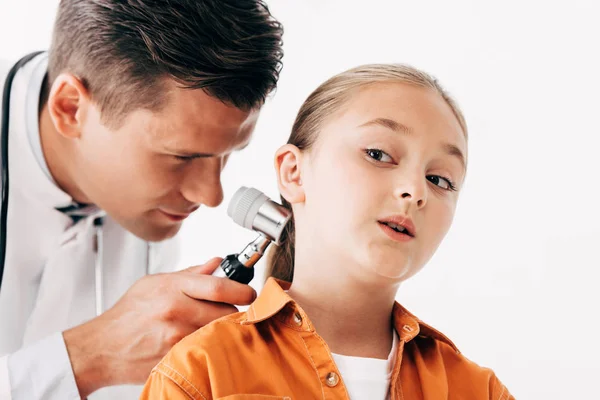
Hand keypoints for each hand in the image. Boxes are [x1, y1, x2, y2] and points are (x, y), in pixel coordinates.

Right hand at [63, 257, 255, 397]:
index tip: (250, 292)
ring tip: (215, 326)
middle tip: (235, 311)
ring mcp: (176, 338)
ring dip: (224, 330)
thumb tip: (216, 263)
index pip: (218, 286)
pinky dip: (209, 347)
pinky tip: (202, 343)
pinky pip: (205, 351)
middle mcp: (175, 312)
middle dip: (235, 312)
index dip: (241, 289)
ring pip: (219, 333)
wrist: (103, 348)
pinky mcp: (176, 359)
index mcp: (172, 289)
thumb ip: (190, 274)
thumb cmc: (128, 315)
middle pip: (226, 312)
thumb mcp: (154, 283)